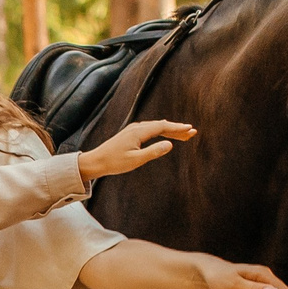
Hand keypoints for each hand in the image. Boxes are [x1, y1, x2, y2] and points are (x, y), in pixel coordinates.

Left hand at [77, 119, 196, 180]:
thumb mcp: (136, 160)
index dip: (177, 128)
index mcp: (138, 132)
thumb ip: (153, 152)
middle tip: (192, 132)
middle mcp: (136, 128)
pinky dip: (160, 131)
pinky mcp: (130, 134)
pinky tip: (165, 134)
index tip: (191, 129)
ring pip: (156, 127)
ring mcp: (132, 130)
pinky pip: (150, 129)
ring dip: (170, 130)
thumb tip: (170, 144)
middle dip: (177, 129)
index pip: (162, 127)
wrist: (95, 161)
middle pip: (161, 125)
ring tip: (183, 135)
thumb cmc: (114, 163)